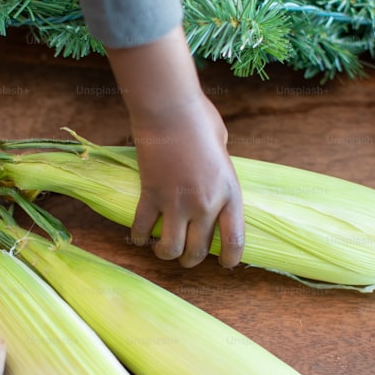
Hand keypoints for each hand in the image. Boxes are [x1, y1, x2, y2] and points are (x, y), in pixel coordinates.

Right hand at [106, 25, 245, 268]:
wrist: (170, 110)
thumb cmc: (200, 120)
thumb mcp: (223, 147)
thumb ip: (220, 168)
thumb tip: (214, 172)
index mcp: (229, 193)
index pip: (235, 241)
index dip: (230, 259)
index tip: (224, 264)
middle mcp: (205, 205)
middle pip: (197, 251)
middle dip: (190, 259)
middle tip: (184, 255)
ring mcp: (176, 203)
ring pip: (170, 248)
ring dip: (165, 253)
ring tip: (161, 249)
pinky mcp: (150, 196)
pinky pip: (142, 228)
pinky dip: (139, 237)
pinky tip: (139, 237)